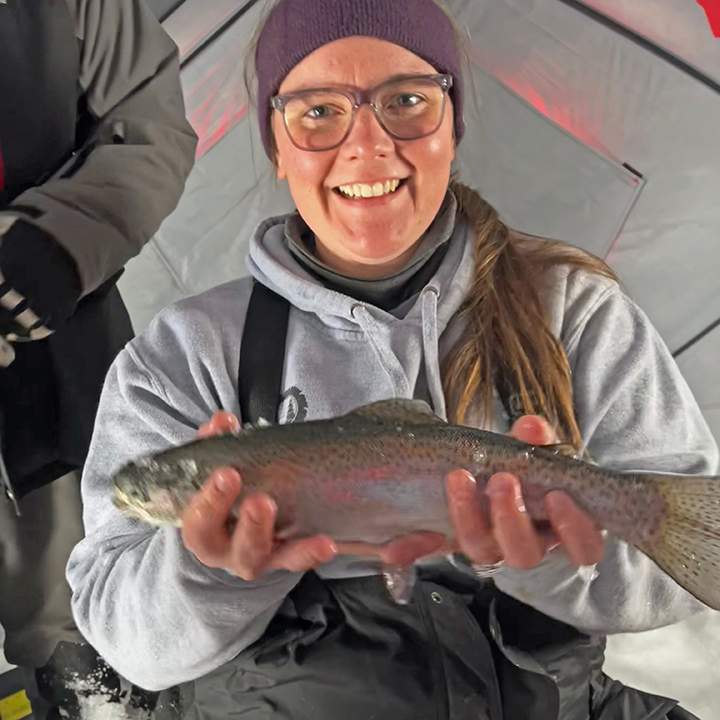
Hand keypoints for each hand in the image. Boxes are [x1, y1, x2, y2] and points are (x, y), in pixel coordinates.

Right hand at [180, 411, 337, 579]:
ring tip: (312, 534)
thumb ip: (216, 442)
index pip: (199, 524)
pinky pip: (300, 559)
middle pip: (238, 549)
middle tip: (261, 501)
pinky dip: (313, 552)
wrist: (231, 516)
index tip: (227, 473)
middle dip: (252, 525)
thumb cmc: (220, 488)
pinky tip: (327, 543)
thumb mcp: (214, 465)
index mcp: (204, 531)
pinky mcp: (286, 556)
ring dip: (292, 546)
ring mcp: (261, 557)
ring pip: (274, 559)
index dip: (210, 501)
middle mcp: (230, 551)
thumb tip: (222, 422)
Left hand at [380, 416, 604, 570]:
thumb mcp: (532, 450)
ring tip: (459, 477)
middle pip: (524, 553)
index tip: (556, 497)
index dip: (574, 529)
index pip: (584, 547)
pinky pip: (437, 547)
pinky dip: (420, 540)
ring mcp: (488, 545)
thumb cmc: (523, 466)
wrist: (481, 470)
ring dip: (468, 517)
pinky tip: (412, 523)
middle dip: (511, 518)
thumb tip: (530, 426)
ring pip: (482, 552)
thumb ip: (533, 440)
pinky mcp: (451, 540)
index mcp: (560, 527)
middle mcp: (526, 544)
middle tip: (501, 481)